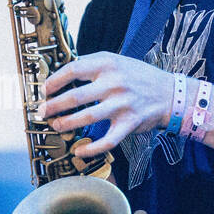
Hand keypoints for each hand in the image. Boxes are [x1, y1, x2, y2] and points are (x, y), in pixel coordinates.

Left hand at [37, 51, 175, 157]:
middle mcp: (114, 83)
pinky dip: (91, 149)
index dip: (54, 81)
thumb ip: (92, 65)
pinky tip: (79, 151)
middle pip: (75, 96)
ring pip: (87, 117)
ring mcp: (122, 104)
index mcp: (108, 64)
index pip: (73, 69)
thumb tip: (62, 73)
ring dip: (67, 124)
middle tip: (42, 112)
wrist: (170, 93)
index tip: (44, 90)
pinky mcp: (129, 124)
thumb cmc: (138, 77)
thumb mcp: (117, 61)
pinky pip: (107, 140)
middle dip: (53, 106)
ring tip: (56, 126)